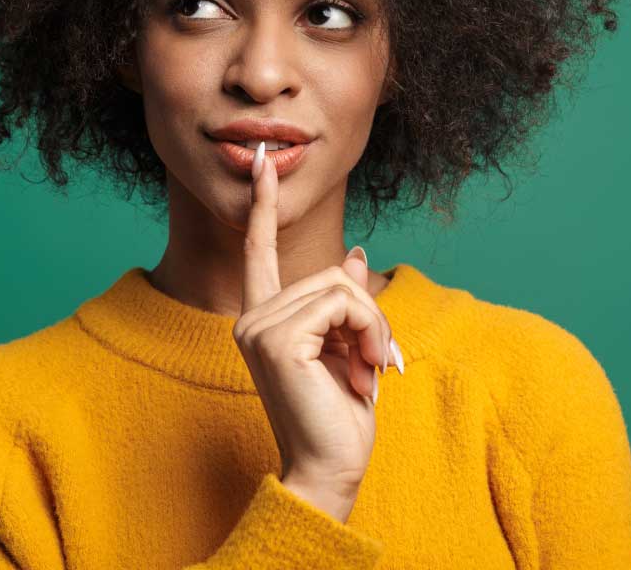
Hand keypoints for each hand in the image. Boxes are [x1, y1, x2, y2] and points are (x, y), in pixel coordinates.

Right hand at [232, 141, 397, 508]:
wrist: (331, 467)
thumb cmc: (339, 415)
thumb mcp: (351, 348)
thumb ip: (347, 303)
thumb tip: (355, 255)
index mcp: (264, 318)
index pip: (260, 251)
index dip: (264, 208)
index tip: (263, 163)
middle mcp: (252, 317)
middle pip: (330, 274)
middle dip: (368, 316)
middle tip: (378, 362)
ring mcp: (259, 326)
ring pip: (340, 287)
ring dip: (373, 327)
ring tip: (372, 369)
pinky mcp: (277, 338)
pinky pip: (342, 304)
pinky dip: (368, 332)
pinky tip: (365, 367)